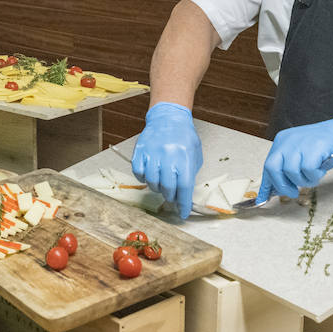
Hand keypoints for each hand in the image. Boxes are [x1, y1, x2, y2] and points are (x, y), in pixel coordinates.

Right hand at [130, 102, 202, 217]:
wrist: (168, 118)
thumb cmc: (183, 137)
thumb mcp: (194, 154)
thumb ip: (190, 173)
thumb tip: (185, 195)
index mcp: (184, 157)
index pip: (184, 187)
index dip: (184, 203)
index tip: (183, 213)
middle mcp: (168, 156)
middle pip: (168, 187)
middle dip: (170, 197)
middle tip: (172, 196)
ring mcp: (152, 153)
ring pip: (152, 182)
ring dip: (157, 188)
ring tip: (161, 183)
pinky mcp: (140, 151)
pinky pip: (139, 173)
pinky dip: (144, 178)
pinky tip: (150, 174)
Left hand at [256, 107, 332, 203]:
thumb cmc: (327, 148)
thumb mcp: (303, 156)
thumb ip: (288, 169)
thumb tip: (275, 189)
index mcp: (283, 141)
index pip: (268, 165)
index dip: (267, 184)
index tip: (264, 199)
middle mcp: (289, 139)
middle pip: (272, 167)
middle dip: (282, 185)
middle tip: (293, 192)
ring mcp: (302, 141)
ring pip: (291, 171)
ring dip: (304, 180)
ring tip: (315, 174)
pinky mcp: (316, 145)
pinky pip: (308, 169)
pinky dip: (315, 175)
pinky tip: (322, 167)